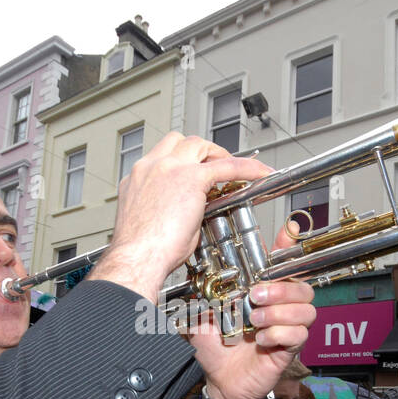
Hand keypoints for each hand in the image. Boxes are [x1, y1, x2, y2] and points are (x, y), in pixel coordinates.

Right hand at [91, 133, 272, 302]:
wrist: (137, 256)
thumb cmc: (142, 250)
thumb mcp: (155, 221)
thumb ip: (172, 209)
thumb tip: (192, 214)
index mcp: (138, 178)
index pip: (162, 156)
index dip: (182, 160)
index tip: (191, 169)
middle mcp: (151, 167)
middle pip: (179, 141)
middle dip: (199, 151)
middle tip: (213, 164)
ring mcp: (170, 168)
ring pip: (198, 143)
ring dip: (215, 152)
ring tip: (231, 167)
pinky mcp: (191, 178)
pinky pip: (227, 165)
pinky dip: (246, 168)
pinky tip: (259, 172)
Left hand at [187, 223, 315, 398]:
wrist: (219, 382)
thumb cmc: (215, 349)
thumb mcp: (203, 315)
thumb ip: (205, 294)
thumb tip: (201, 274)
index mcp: (262, 293)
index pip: (282, 265)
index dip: (289, 246)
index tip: (289, 231)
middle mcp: (279, 308)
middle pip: (302, 287)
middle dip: (281, 288)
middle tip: (255, 296)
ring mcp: (287, 328)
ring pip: (306, 310)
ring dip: (280, 312)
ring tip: (256, 320)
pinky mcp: (289, 349)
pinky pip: (299, 335)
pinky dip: (280, 334)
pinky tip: (261, 340)